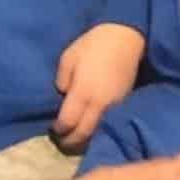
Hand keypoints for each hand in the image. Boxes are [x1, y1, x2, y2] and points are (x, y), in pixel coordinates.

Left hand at [53, 23, 145, 151]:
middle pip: (84, 134)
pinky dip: (98, 128)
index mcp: (82, 93)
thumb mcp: (68, 59)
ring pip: (98, 131)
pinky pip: (109, 123)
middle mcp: (99, 104)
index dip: (59, 130)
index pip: (68, 122)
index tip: (53, 129)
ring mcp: (114, 106)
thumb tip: (64, 95)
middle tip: (63, 141)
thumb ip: (62, 81)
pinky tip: (92, 125)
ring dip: (86, 138)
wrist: (125, 38)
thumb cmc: (93, 45)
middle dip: (71, 141)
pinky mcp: (124, 103)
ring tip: (77, 137)